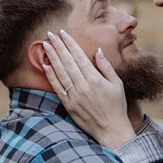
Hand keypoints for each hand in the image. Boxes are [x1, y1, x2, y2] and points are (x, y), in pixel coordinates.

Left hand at [41, 30, 134, 150]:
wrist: (111, 130)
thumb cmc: (116, 106)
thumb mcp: (117, 84)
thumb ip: (106, 67)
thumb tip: (98, 51)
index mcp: (95, 79)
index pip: (79, 56)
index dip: (70, 43)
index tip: (63, 33)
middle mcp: (83, 86)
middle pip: (67, 61)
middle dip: (58, 46)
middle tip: (50, 34)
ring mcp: (74, 96)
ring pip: (60, 72)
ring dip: (52, 57)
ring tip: (45, 45)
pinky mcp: (68, 105)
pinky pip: (57, 87)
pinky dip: (51, 76)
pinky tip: (45, 65)